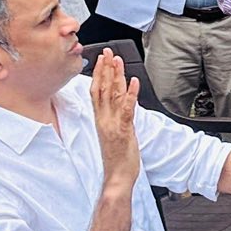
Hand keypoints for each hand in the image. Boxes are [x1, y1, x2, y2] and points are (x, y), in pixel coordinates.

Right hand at [88, 49, 140, 188]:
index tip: (101, 59)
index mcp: (101, 120)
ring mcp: (113, 125)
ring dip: (116, 76)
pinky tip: (134, 82)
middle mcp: (104, 120)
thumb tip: (120, 103)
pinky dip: (131, 95)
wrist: (117, 178)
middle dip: (105, 69)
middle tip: (108, 52)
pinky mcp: (124, 131)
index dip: (98, 74)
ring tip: (118, 60)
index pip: (97, 92)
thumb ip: (115, 117)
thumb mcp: (113, 134)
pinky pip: (127, 109)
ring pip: (113, 96)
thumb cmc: (117, 158)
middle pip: (103, 89)